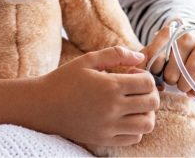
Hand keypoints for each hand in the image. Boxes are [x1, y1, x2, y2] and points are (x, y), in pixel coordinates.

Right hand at [36, 45, 159, 146]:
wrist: (43, 106)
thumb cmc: (65, 79)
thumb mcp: (88, 60)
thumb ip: (116, 54)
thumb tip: (141, 57)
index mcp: (110, 86)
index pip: (148, 83)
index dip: (146, 76)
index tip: (133, 73)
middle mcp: (112, 108)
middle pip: (152, 103)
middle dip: (150, 93)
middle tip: (138, 88)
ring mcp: (109, 127)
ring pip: (147, 124)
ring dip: (146, 112)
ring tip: (134, 105)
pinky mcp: (104, 139)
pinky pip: (133, 138)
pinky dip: (136, 128)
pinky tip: (125, 118)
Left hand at [143, 20, 194, 97]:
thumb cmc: (171, 53)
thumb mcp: (157, 51)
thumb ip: (146, 58)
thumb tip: (139, 70)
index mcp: (171, 32)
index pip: (158, 50)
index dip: (154, 66)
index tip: (156, 72)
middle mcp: (189, 36)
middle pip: (176, 63)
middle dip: (170, 78)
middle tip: (170, 80)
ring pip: (193, 70)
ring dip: (184, 84)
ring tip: (181, 86)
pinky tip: (192, 92)